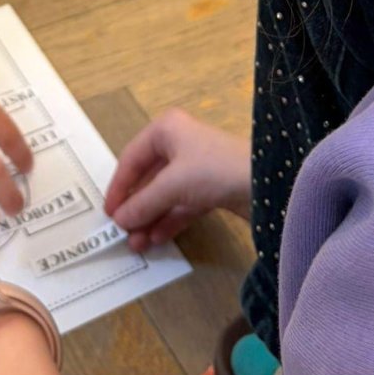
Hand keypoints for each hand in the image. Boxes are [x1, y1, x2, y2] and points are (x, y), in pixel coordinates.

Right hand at [104, 108, 251, 249]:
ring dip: (150, 218)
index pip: (131, 159)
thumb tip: (119, 221)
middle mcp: (179, 144)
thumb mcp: (171, 185)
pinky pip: (181, 204)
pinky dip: (168, 220)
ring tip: (136, 244)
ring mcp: (196, 167)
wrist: (265, 183)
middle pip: (148, 178)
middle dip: (135, 207)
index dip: (119, 187)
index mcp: (166, 130)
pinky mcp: (210, 188)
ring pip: (164, 194)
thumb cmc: (212, 170)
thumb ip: (143, 203)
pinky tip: (156, 239)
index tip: (108, 213)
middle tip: (121, 232)